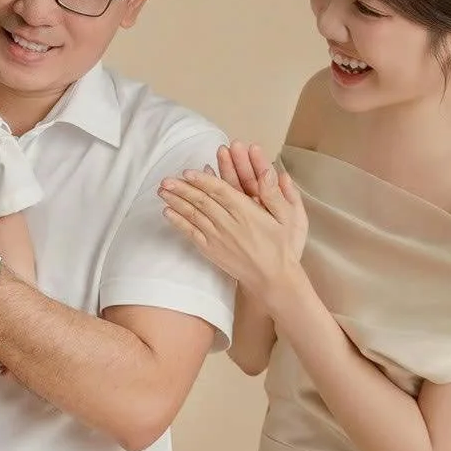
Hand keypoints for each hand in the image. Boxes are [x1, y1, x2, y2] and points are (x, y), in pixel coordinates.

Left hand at [159, 143, 307, 304]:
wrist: (273, 278)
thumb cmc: (282, 246)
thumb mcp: (288, 217)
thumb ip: (275, 194)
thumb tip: (270, 172)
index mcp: (246, 212)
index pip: (219, 191)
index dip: (202, 180)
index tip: (187, 172)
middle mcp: (229, 224)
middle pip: (201, 201)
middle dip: (182, 189)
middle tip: (165, 179)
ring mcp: (218, 238)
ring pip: (193, 215)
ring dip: (176, 202)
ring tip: (162, 191)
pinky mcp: (213, 251)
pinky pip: (192, 234)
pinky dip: (179, 222)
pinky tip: (168, 213)